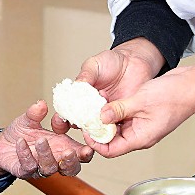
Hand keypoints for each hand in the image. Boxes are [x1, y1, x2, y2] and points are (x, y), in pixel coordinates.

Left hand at [0, 100, 92, 177]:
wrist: (1, 144)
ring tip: (40, 140)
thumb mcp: (28, 120)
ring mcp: (39, 167)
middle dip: (71, 162)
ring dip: (46, 155)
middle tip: (68, 151)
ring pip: (49, 168)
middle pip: (71, 169)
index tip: (88, 148)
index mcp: (62, 147)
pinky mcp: (23, 171)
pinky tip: (21, 143)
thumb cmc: (21, 133)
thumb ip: (36, 114)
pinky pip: (27, 166)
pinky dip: (25, 154)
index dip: (86, 154)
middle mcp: (54, 160)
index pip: (80, 155)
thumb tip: (41, 104)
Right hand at [49, 41, 163, 133]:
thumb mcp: (94, 65)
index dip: (60, 119)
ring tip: (96, 124)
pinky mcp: (120, 119)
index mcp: (79, 98)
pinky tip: (110, 126)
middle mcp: (90, 110)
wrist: (135, 63)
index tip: (60, 120)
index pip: (65, 112)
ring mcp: (106, 115)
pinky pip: (114, 129)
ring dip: (94, 130)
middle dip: (75, 128)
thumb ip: (85, 75)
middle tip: (77, 125)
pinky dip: (111, 131)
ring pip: (96, 130)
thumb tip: (75, 86)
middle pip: (78, 124)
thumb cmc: (112, 62)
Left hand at [89, 49, 194, 158]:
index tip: (85, 128)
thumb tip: (99, 117)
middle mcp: (141, 135)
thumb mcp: (140, 101)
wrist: (193, 86)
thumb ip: (118, 110)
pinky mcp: (144, 116)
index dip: (95, 142)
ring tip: (92, 109)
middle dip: (98, 131)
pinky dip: (115, 112)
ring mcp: (143, 126)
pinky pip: (124, 118)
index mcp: (141, 138)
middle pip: (112, 141)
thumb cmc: (174, 96)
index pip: (111, 150)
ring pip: (117, 129)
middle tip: (85, 117)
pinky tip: (106, 103)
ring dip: (105, 120)